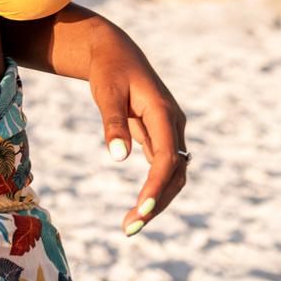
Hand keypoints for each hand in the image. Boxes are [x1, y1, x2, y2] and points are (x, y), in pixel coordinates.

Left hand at [85, 31, 188, 236]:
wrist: (115, 52)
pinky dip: (154, 190)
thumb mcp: (106, 92)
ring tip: (130, 225)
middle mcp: (174, 125)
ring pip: (172, 175)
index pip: (166, 159)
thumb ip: (113, 123)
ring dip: (157, 201)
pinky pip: (164, 169)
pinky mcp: (162, 136)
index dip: (156, 186)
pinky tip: (138, 209)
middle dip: (156, 203)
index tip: (142, 209)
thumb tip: (119, 158)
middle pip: (174, 173)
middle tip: (129, 228)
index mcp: (165, 113)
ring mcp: (171, 132)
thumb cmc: (109, 70)